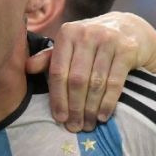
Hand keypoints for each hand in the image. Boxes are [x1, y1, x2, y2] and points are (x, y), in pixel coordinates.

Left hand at [26, 12, 155, 131]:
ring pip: (96, 83)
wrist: (129, 29)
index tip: (59, 118)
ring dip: (91, 109)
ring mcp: (109, 40)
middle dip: (74, 107)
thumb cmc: (92, 43)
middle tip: (74, 127)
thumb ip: (49, 58)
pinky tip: (103, 116)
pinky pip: (115, 82)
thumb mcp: (70, 46)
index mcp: (68, 33)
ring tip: (88, 125)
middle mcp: (87, 33)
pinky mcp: (127, 49)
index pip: (58, 71)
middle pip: (77, 80)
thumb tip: (27, 68)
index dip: (57, 98)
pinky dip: (108, 102)